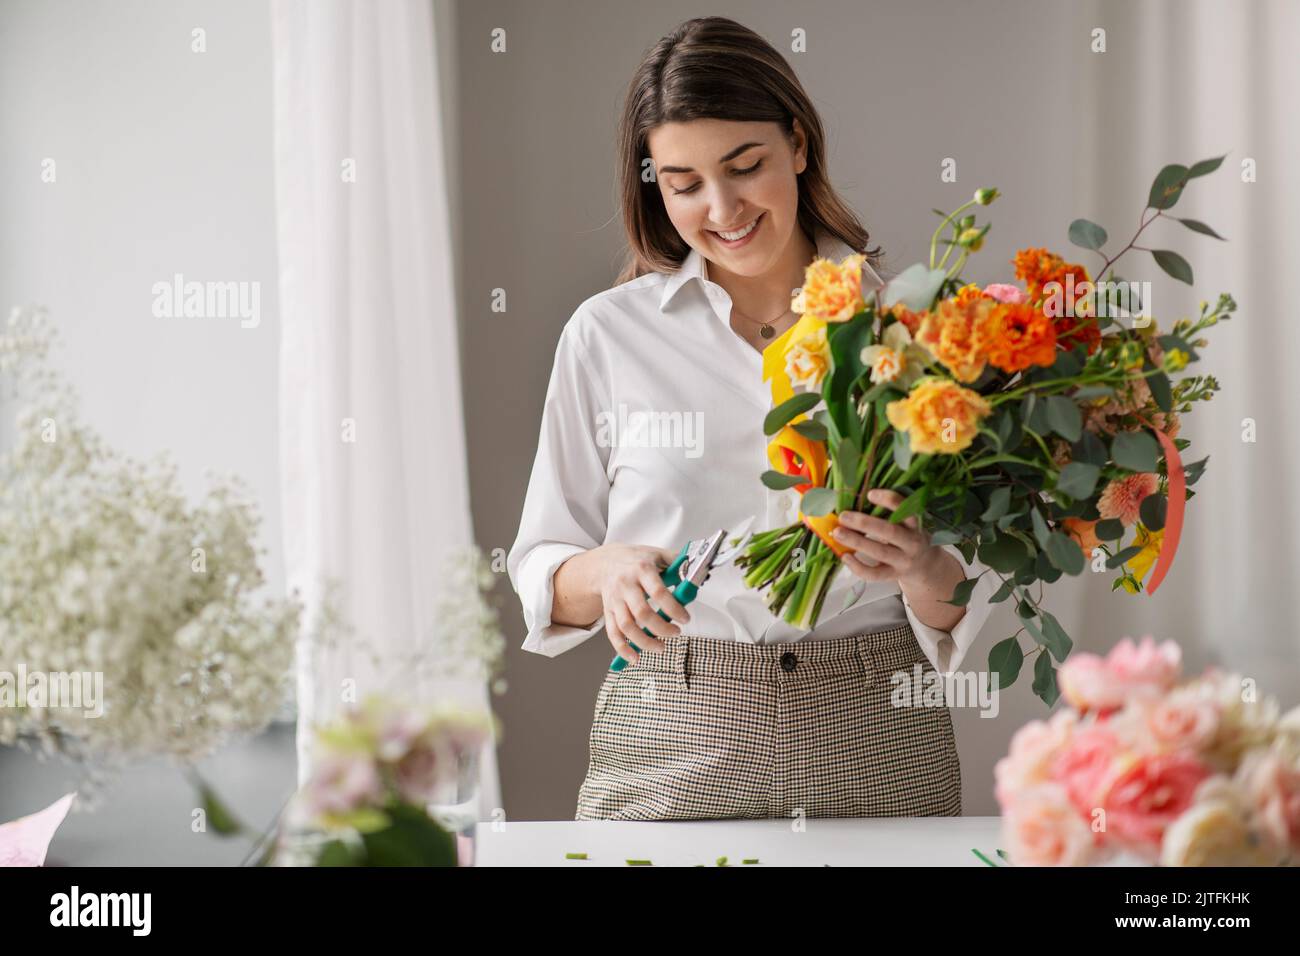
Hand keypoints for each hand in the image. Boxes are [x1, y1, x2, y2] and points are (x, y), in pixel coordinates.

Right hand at [597, 544, 690, 664]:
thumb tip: (698, 574)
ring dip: (645, 641)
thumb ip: (679, 563)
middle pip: (642, 613)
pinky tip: (635, 658)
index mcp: (642, 569)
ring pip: (626, 626)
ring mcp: (615, 600)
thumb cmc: (637, 560)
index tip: (685, 619)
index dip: (674, 609)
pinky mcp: (608, 612)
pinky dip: (622, 649)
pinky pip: (613, 633)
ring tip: (661, 647)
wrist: (606, 562)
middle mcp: (626, 585)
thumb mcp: (658, 554)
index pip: (659, 592)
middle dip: (661, 628)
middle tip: (676, 633)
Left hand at [832, 488, 948, 588]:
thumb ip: (890, 513)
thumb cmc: (907, 537)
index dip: (889, 501)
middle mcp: (912, 543)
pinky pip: (874, 574)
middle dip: (864, 523)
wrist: (924, 565)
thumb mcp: (906, 523)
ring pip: (880, 552)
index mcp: (915, 525)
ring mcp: (904, 561)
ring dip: (857, 542)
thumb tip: (856, 500)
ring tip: (837, 533)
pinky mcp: (893, 575)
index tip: (870, 493)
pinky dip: (858, 566)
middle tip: (843, 516)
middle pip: (889, 532)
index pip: (906, 510)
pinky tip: (844, 557)